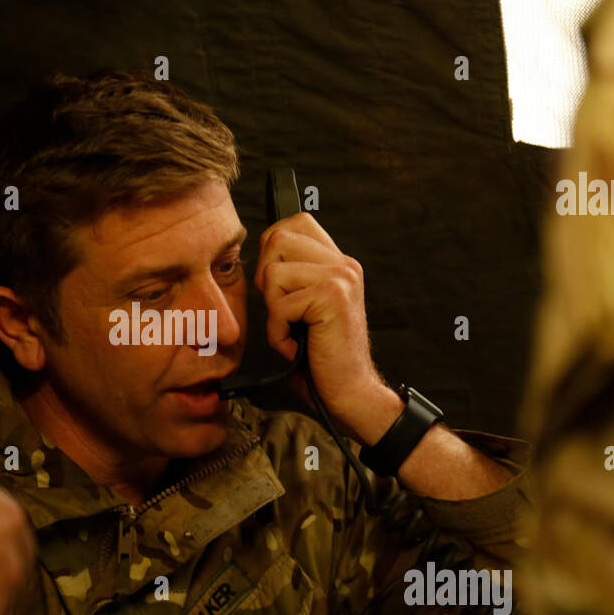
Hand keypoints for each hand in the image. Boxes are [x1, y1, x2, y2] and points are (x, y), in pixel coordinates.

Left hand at [253, 212, 399, 443]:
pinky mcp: (332, 297)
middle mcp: (344, 264)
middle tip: (284, 312)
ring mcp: (341, 278)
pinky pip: (279, 305)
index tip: (278, 286)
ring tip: (293, 331)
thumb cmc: (321, 356)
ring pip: (273, 272)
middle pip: (277, 239)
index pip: (296, 222)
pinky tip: (296, 345)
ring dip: (272, 311)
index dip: (273, 248)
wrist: (350, 392)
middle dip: (266, 280)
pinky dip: (278, 333)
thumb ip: (294, 276)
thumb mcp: (306, 308)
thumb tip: (262, 252)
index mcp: (338, 262)